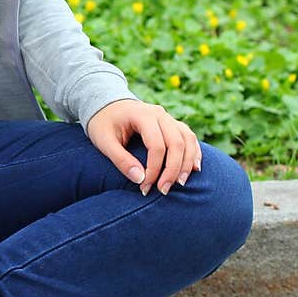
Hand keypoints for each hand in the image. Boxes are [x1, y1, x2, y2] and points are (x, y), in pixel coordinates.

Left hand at [86, 100, 201, 196]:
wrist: (105, 106)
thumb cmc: (102, 124)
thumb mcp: (104, 141)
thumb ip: (120, 160)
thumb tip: (140, 180)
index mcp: (142, 115)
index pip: (156, 145)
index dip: (154, 169)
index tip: (145, 187)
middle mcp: (159, 114)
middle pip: (176, 143)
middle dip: (173, 169)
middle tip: (163, 190)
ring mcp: (167, 117)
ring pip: (187, 139)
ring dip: (187, 163)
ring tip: (180, 183)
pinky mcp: (171, 123)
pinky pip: (188, 137)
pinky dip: (194, 152)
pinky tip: (195, 168)